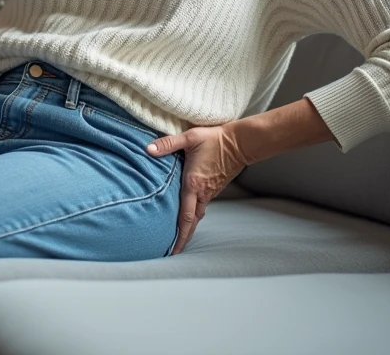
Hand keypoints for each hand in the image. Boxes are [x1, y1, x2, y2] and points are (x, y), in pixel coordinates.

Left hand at [146, 123, 248, 255]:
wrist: (241, 142)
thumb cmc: (215, 139)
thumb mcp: (190, 138)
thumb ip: (168, 144)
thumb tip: (148, 149)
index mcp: (193, 184)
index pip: (186, 216)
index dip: (179, 234)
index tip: (174, 249)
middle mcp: (202, 192)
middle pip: (192, 221)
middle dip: (184, 237)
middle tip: (173, 251)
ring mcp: (211, 191)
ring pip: (198, 214)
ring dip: (188, 226)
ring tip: (178, 236)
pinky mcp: (215, 187)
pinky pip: (202, 206)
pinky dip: (194, 214)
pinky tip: (188, 214)